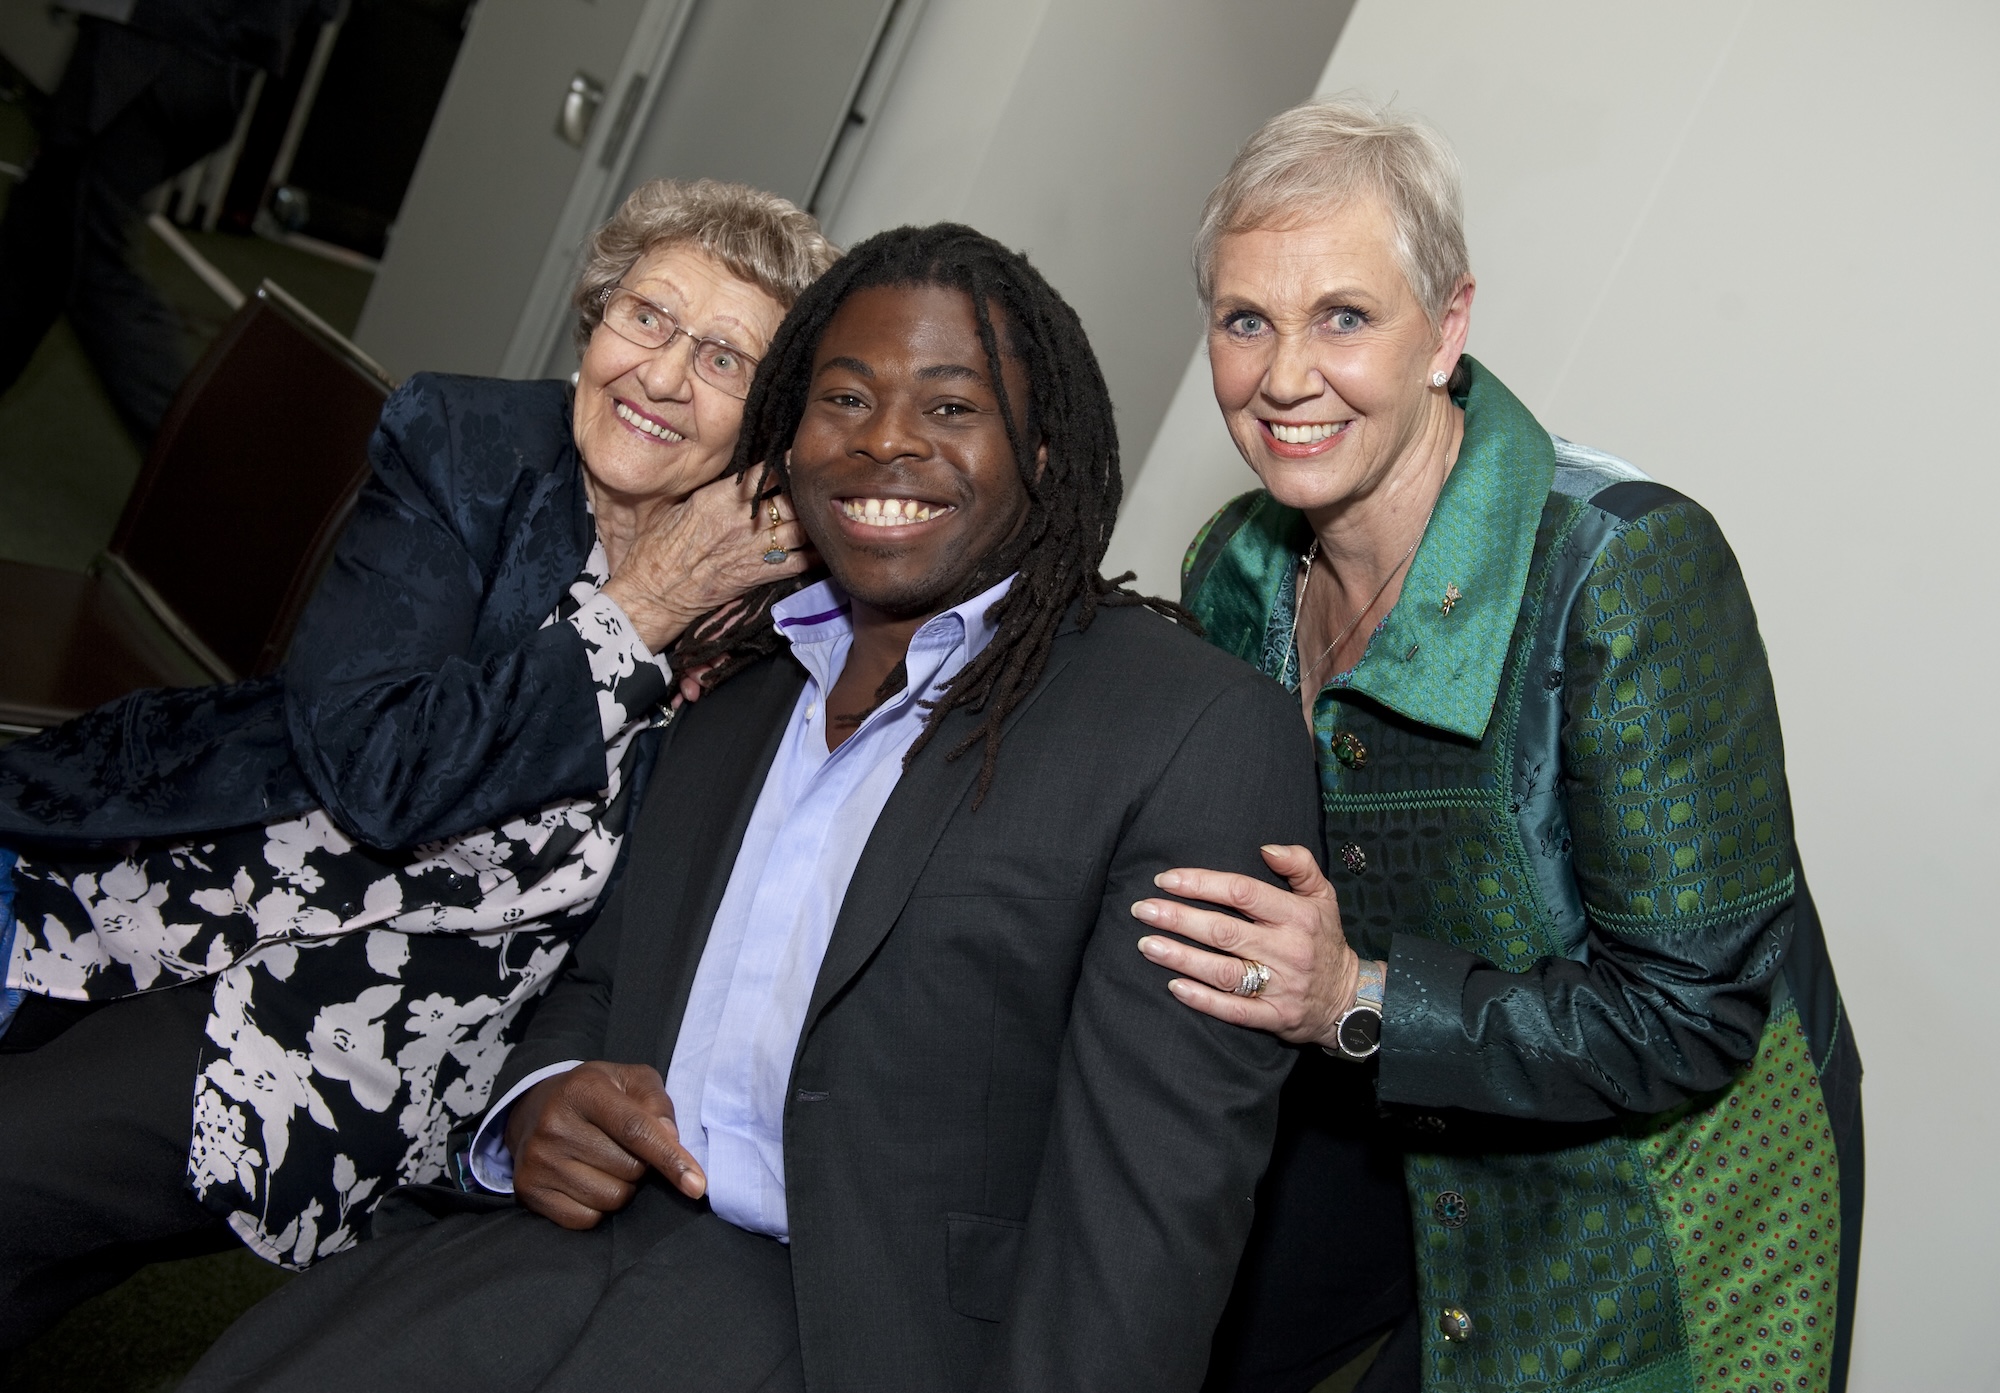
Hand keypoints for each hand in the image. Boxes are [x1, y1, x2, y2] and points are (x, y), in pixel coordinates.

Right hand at [505, 1061, 705, 1228]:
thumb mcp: (631, 1081)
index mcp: (583, 1089)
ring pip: (610, 1198)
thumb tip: (670, 1138)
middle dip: (641, 1165)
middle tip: (623, 1147)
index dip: (670, 1158)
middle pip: (629, 1169)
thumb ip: (658, 1103)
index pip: (635, 1129)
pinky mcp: (528, 1190)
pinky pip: (585, 1219)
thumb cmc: (597, 1095)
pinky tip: (586, 1181)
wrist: (536, 1109)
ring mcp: (537, 1160)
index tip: (698, 1186)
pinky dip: (597, 1207)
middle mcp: (554, 1124)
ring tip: (604, 1162)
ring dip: (621, 1187)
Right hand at [602, 471, 814, 651]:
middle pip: (791, 498)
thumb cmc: (657, 548)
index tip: (799, 455)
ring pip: (802, 528)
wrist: (654, 592)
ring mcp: (755, 548)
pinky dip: (818, 553)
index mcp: (720, 497)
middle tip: (818, 485)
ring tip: (826, 511)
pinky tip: (826, 544)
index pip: (765, 472)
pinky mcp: (761, 574)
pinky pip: (802, 561)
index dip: (787, 462)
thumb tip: (733, 478)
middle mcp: (742, 520)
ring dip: (816, 519)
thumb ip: (711, 490)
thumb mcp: (678, 505)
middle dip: (806, 491)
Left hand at [1131, 844, 1361, 1048]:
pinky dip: (1203, 1000)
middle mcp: (1288, 949)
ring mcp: (1281, 986)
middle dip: (1179, 918)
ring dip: (1181, 958)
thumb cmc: (1324, 939)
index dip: (1201, 884)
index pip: (1242, 892)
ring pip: (1224, 971)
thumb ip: (1299, 864)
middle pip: (1224, 931)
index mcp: (1297, 915)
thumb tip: (1266, 848)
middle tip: (1142, 909)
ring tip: (1146, 944)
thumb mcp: (1324, 895)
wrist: (1350, 998)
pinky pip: (1235, 1010)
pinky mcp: (1275, 1017)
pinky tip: (1175, 986)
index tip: (1167, 880)